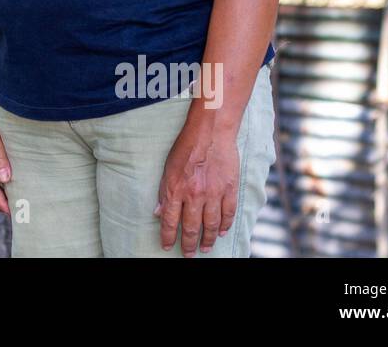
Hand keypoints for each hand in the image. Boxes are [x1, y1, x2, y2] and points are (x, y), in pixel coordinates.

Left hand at [154, 120, 240, 255]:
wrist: (210, 132)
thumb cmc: (186, 147)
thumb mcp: (167, 168)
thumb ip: (164, 192)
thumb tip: (158, 213)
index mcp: (176, 189)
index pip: (170, 221)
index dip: (168, 237)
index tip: (167, 246)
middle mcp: (194, 195)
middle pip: (191, 228)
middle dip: (188, 244)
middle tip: (189, 254)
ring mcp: (213, 193)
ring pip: (211, 225)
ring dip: (208, 239)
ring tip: (205, 248)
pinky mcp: (229, 189)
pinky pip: (228, 213)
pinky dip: (225, 225)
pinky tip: (222, 232)